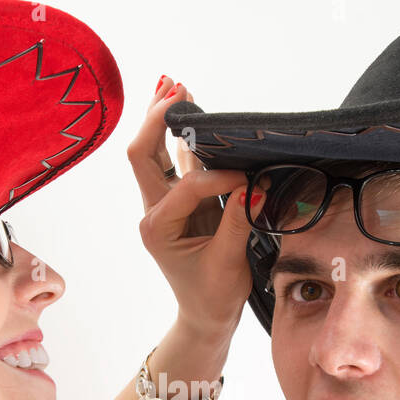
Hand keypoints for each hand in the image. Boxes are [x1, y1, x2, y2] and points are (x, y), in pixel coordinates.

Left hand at [127, 75, 263, 338]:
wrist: (206, 315)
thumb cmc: (213, 296)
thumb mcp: (228, 263)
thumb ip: (239, 222)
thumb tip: (256, 185)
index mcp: (158, 228)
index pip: (185, 188)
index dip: (218, 179)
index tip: (248, 181)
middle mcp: (155, 211)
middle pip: (143, 155)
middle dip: (156, 120)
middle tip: (172, 87)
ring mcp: (167, 204)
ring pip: (157, 154)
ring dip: (165, 119)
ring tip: (176, 83)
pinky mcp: (183, 202)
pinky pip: (180, 162)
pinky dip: (185, 136)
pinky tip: (191, 109)